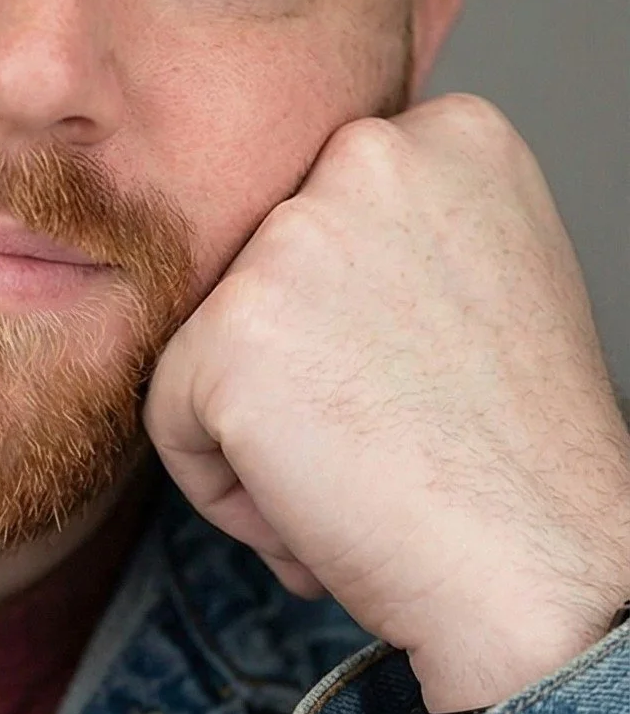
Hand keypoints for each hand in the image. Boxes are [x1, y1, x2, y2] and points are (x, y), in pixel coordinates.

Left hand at [145, 94, 629, 713]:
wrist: (543, 577)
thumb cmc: (512, 454)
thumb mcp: (478, 280)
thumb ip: (383, 230)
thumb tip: (276, 242)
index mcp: (446, 135)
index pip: (309, 210)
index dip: (349, 318)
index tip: (419, 370)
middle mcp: (368, 155)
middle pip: (251, 270)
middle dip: (300, 367)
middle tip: (391, 427)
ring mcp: (292, 238)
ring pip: (205, 341)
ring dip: (262, 426)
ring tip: (362, 469)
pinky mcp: (228, 330)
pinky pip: (170, 417)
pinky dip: (226, 486)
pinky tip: (320, 506)